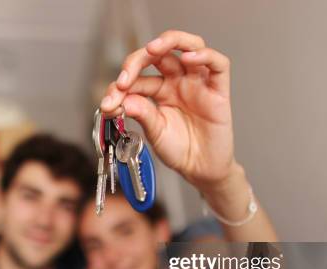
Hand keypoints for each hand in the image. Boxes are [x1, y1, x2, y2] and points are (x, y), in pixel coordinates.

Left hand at [100, 30, 237, 190]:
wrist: (201, 170)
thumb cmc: (179, 150)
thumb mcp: (155, 133)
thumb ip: (142, 114)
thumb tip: (125, 99)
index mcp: (159, 90)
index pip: (137, 77)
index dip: (120, 87)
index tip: (108, 104)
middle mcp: (177, 81)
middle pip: (159, 54)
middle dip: (137, 60)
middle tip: (124, 79)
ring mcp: (197, 83)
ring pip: (188, 45)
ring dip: (170, 41)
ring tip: (152, 49)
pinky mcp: (218, 90)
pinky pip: (217, 64)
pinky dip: (204, 55)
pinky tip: (188, 58)